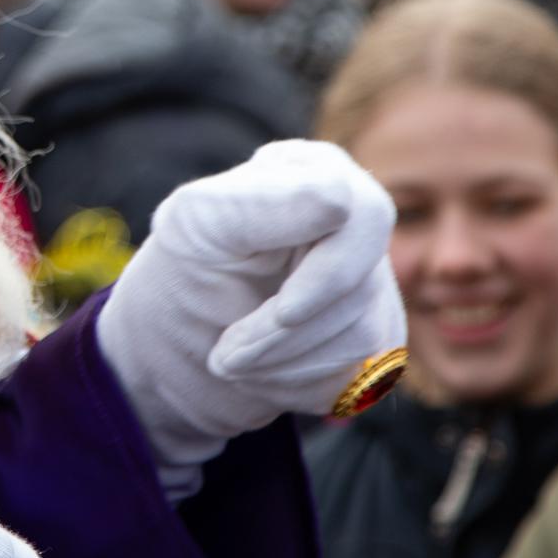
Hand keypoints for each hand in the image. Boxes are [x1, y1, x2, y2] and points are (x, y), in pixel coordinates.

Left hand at [95, 139, 405, 500]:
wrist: (179, 346)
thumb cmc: (184, 270)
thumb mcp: (198, 224)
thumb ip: (263, 203)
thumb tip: (343, 199)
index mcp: (318, 172)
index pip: (361, 215)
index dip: (327, 275)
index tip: (283, 314)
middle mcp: (357, 221)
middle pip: (361, 287)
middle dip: (287, 335)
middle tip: (225, 356)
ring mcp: (373, 279)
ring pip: (363, 338)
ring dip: (283, 365)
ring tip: (232, 359)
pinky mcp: (378, 335)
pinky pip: (365, 374)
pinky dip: (302, 386)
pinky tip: (264, 371)